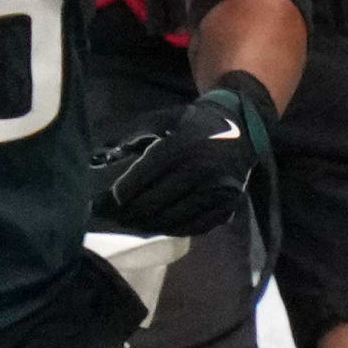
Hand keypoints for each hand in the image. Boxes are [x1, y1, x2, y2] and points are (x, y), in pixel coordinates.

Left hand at [92, 75, 274, 235]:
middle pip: (155, 202)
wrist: (243, 128)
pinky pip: (195, 226)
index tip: (112, 197)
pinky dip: (175, 229)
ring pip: (173, 218)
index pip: (144, 175)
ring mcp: (217, 190)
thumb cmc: (195, 123)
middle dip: (131, 211)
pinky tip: (162, 225)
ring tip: (135, 223)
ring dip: (150, 223)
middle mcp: (201, 170)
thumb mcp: (165, 118)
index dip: (124, 190)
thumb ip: (134, 134)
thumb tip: (104, 156)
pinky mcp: (228, 204)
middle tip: (117, 215)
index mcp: (182, 146)